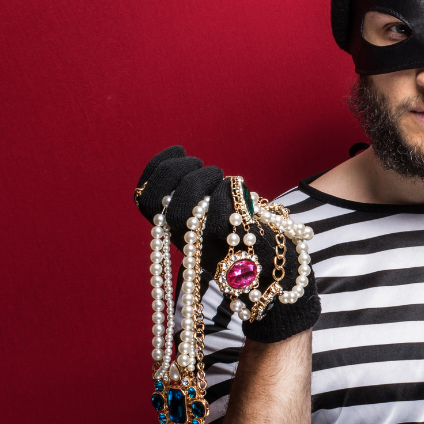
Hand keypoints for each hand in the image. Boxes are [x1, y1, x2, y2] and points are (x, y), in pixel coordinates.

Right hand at [136, 146, 319, 343]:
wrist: (278, 273)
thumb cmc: (248, 236)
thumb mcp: (218, 213)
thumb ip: (203, 196)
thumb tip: (194, 168)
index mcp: (177, 230)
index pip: (145, 197)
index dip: (156, 168)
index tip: (179, 149)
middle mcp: (185, 241)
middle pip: (159, 200)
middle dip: (180, 172)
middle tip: (205, 168)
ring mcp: (207, 247)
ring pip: (186, 206)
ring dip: (205, 180)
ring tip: (222, 179)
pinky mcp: (232, 249)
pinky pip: (221, 214)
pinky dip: (230, 193)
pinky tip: (243, 195)